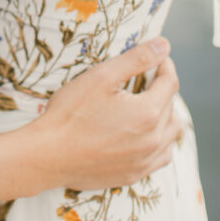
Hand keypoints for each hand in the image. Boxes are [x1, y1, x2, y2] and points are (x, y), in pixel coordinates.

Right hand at [0, 38, 181, 202]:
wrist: (48, 155)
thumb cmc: (71, 112)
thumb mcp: (101, 77)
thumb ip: (136, 59)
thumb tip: (164, 45)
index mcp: (147, 113)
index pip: (169, 83)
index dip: (164, 65)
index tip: (156, 56)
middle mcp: (153, 140)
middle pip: (171, 107)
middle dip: (162, 88)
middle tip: (145, 78)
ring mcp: (144, 161)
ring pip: (171, 135)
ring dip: (165, 116)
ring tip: (147, 104)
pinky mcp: (134, 175)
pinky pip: (160, 157)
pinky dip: (159, 141)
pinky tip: (144, 134)